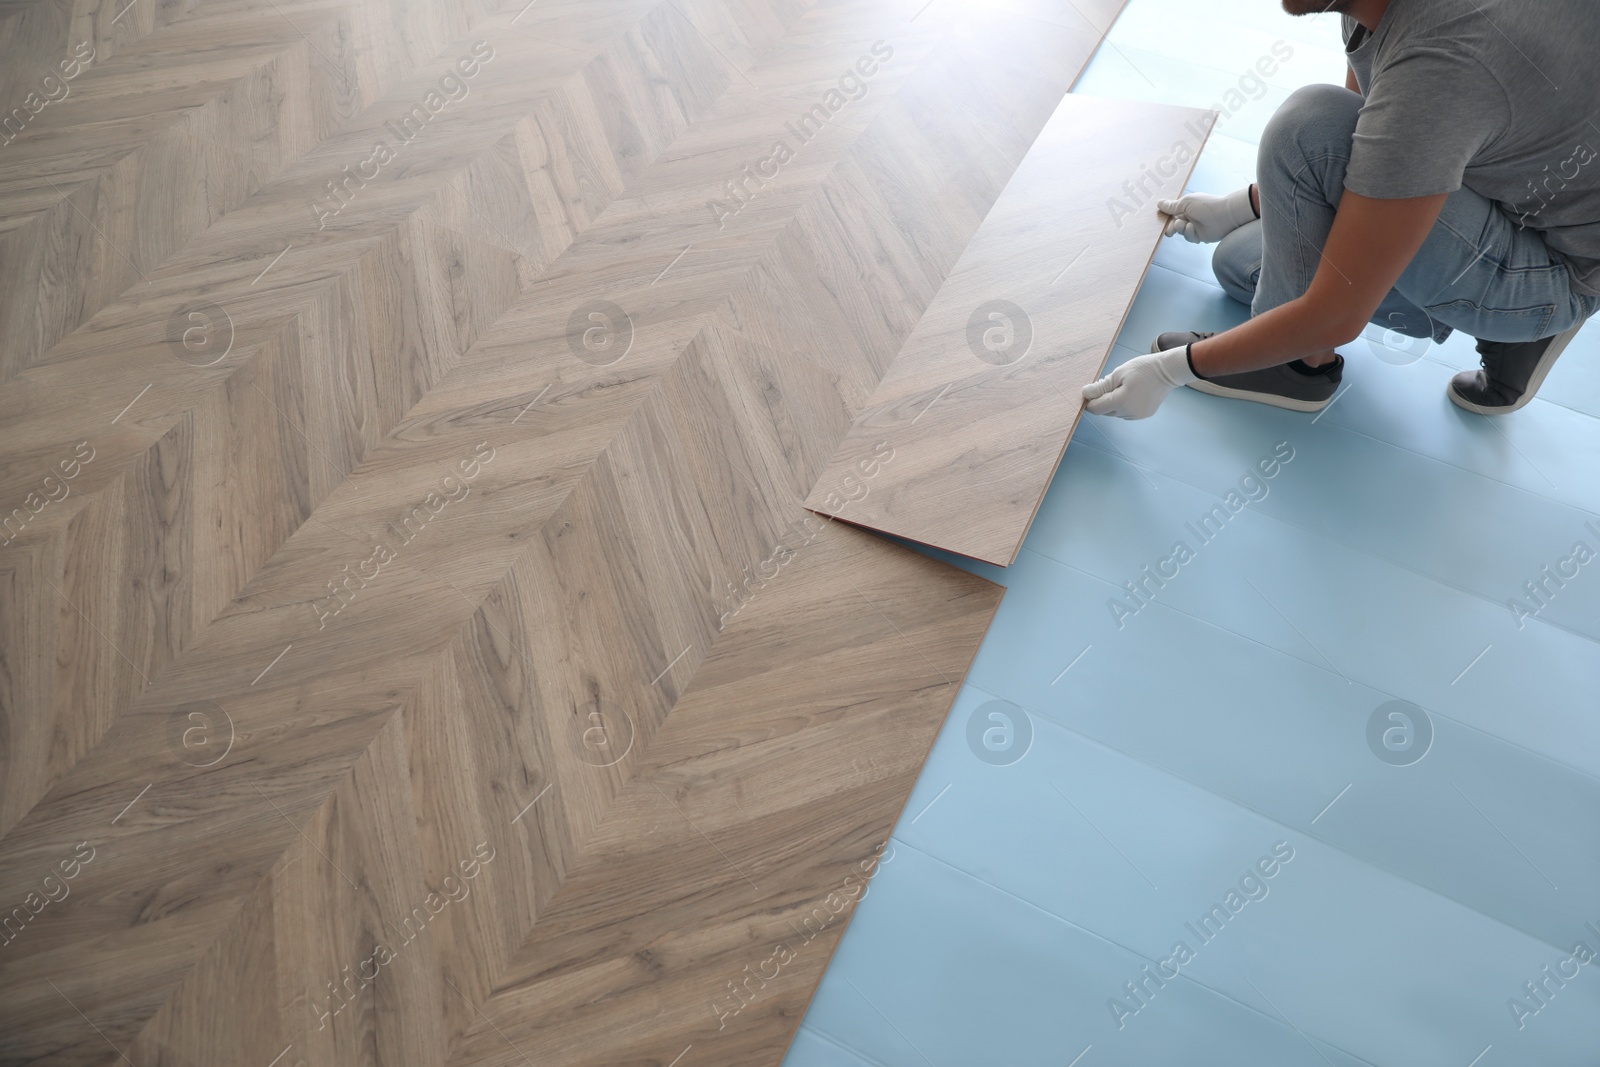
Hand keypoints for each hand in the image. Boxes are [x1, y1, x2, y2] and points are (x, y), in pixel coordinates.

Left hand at [1082, 347, 1196, 419]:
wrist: (1168, 371)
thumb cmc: (1143, 368)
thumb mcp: (1118, 374)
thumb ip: (1100, 387)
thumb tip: (1085, 393)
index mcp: (1121, 401)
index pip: (1096, 409)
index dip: (1090, 401)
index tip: (1092, 390)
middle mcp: (1129, 412)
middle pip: (1105, 412)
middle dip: (1102, 400)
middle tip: (1111, 384)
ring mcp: (1137, 415)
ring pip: (1115, 413)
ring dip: (1113, 403)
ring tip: (1123, 387)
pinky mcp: (1144, 415)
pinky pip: (1126, 413)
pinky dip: (1124, 406)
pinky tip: (1131, 393)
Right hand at [1158, 187, 1256, 243]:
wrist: (1225, 215)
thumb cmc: (1206, 205)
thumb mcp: (1186, 203)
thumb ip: (1172, 206)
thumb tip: (1159, 203)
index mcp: (1186, 207)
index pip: (1172, 213)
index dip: (1166, 217)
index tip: (1161, 220)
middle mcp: (1190, 216)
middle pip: (1174, 224)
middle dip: (1171, 227)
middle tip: (1170, 230)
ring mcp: (1195, 226)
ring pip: (1180, 232)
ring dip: (1181, 229)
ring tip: (1186, 225)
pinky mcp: (1199, 236)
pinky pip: (1189, 238)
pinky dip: (1189, 234)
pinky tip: (1193, 228)